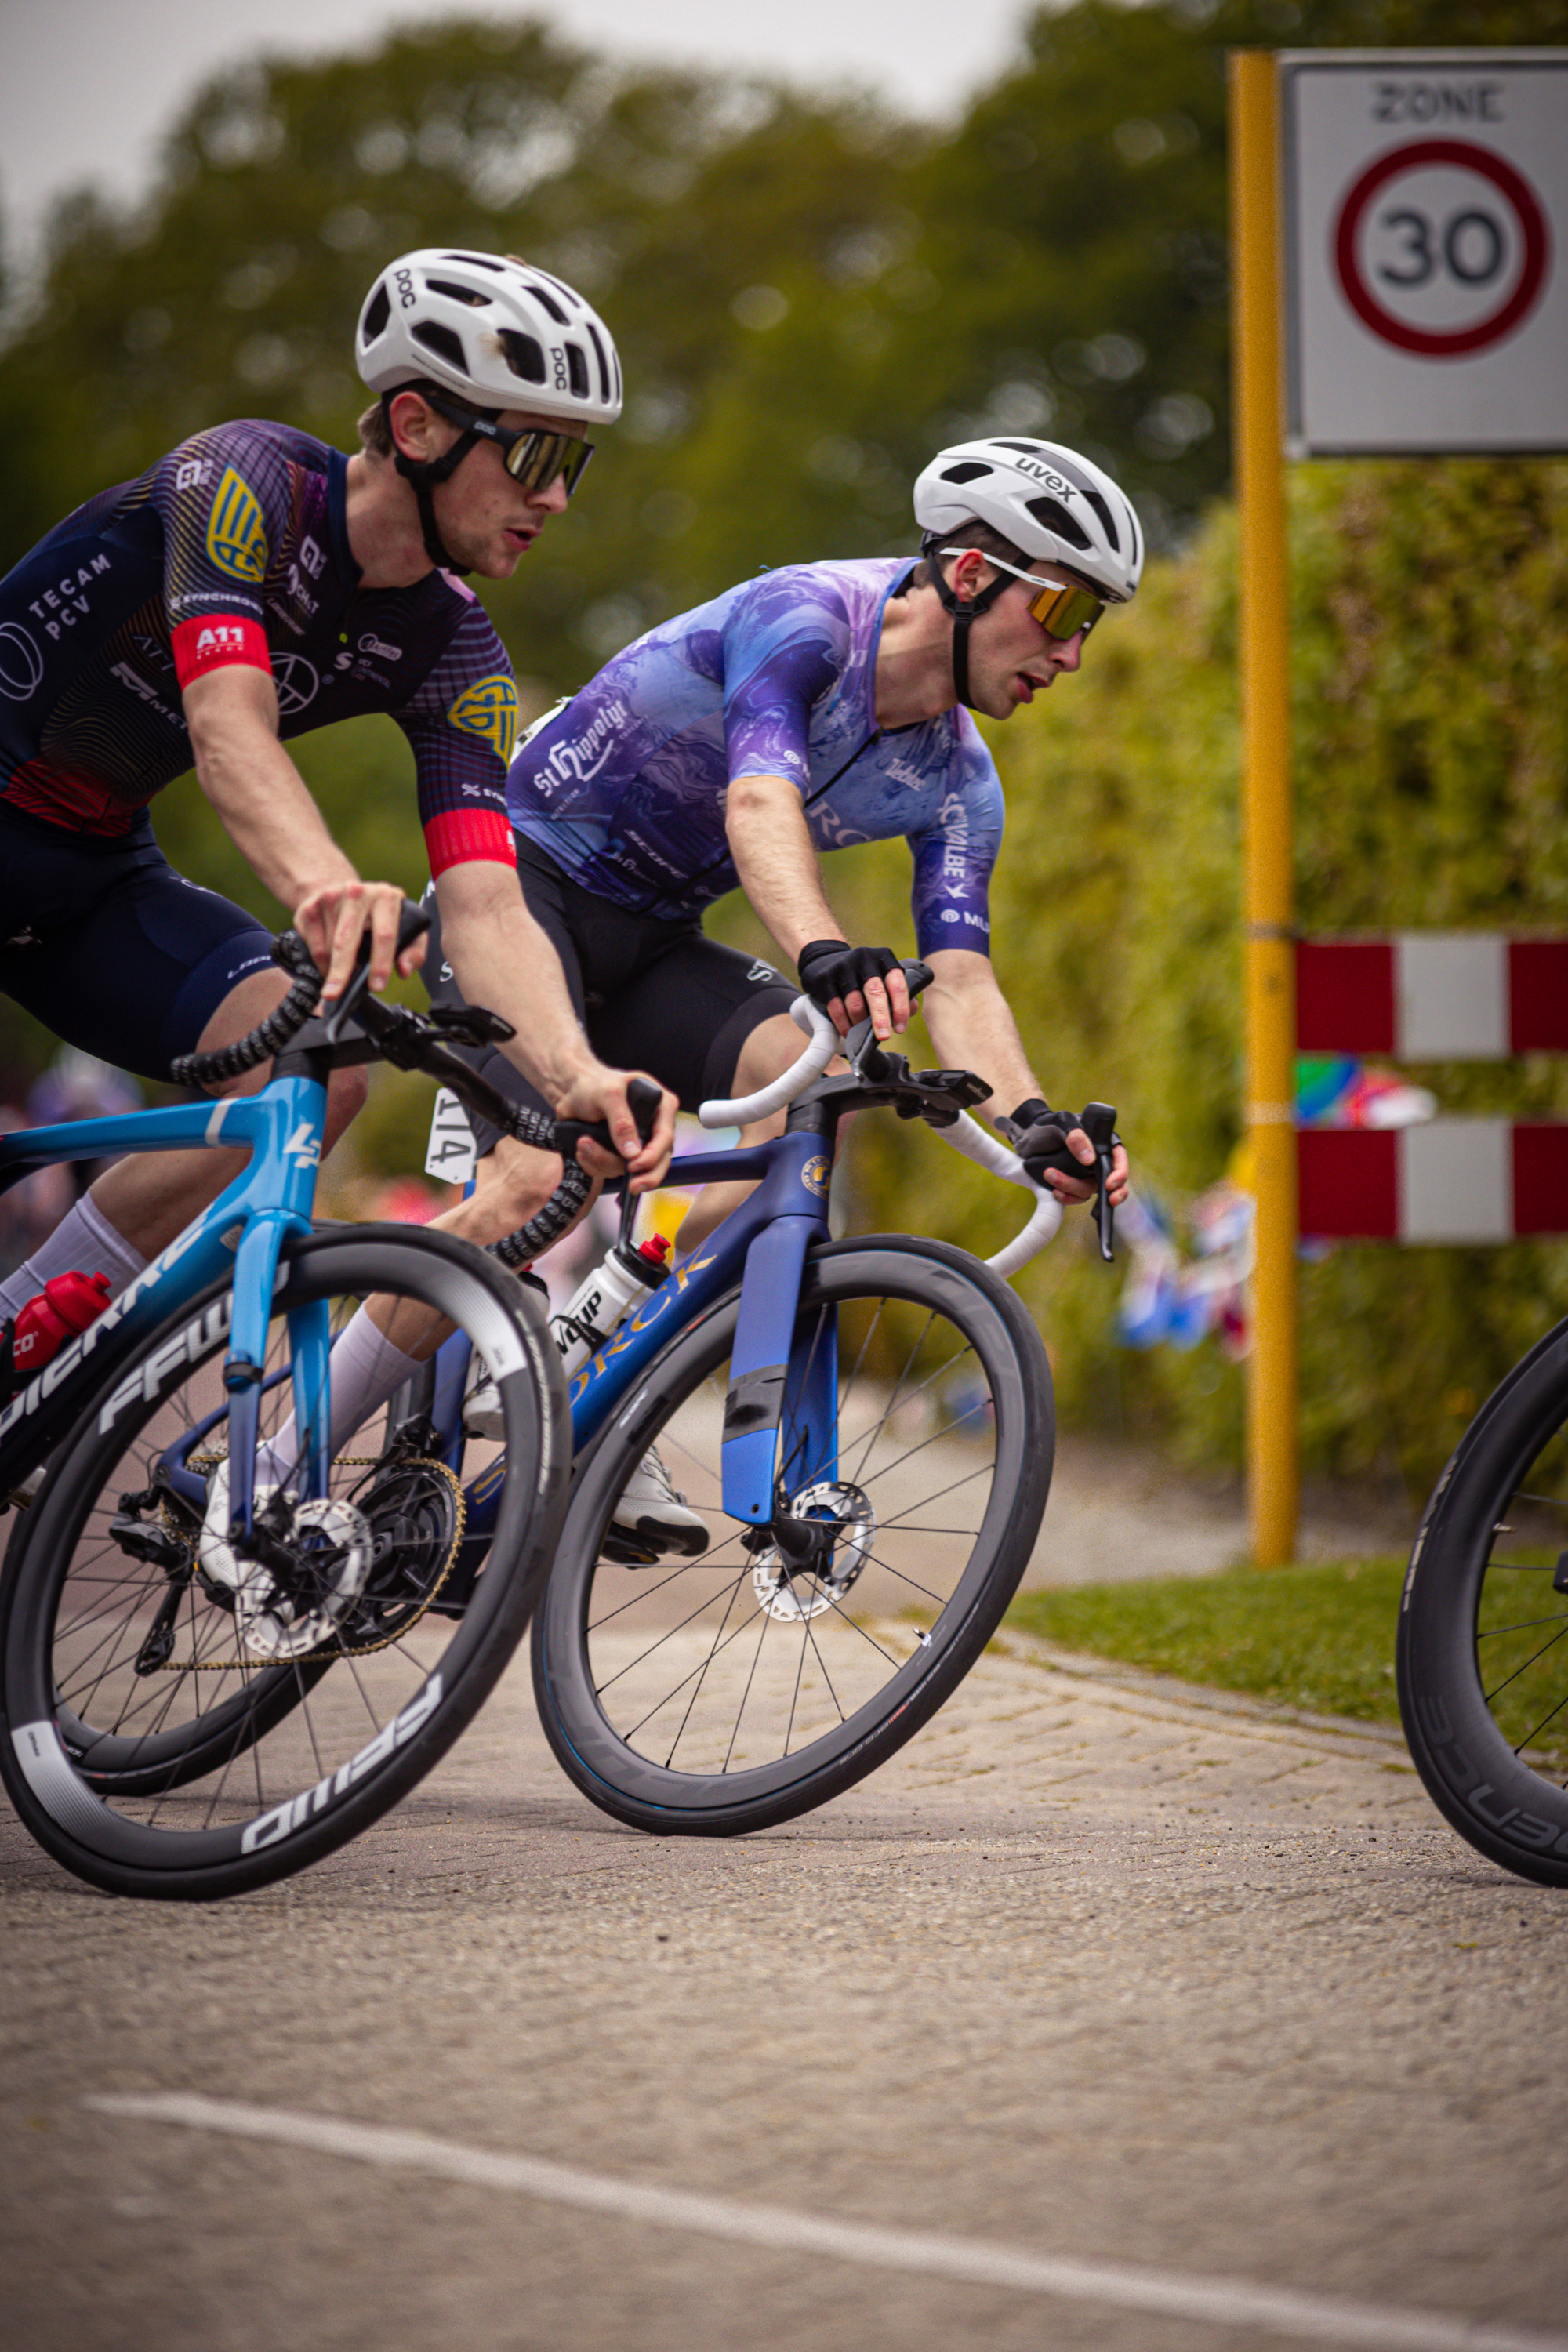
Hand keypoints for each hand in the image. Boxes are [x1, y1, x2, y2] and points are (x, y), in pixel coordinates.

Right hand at [295, 879, 426, 1002]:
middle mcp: (357, 893)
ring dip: (333, 969)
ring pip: (328, 948)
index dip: (380, 963)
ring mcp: (330, 898)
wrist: (345, 892)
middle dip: (341, 972)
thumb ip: (414, 951)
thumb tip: (404, 970)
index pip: (384, 934)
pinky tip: (330, 962)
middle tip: (335, 994)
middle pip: (346, 941)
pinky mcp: (310, 908)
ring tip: (342, 974)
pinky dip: (321, 963)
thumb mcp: (406, 928)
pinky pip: (314, 947)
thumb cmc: (378, 916)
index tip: (376, 986)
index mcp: (386, 897)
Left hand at [555, 1065, 676, 1192]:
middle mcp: (653, 1126)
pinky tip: (584, 1150)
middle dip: (643, 1175)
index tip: (634, 1165)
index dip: (653, 1155)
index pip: (665, 1137)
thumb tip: (632, 1152)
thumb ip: (621, 1121)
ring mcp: (637, 1143)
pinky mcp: (620, 1154)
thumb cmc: (593, 1083)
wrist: (570, 1091)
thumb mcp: (608, 1094)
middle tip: (632, 1186)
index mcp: (660, 1106)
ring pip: (632, 1170)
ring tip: (584, 1145)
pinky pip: (613, 1170)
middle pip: (658, 1161)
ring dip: (604, 1163)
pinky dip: (596, 1165)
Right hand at [796, 939, 910, 1040]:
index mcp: (884, 958)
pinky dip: (843, 1024)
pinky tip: (848, 1032)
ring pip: (855, 1003)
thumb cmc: (861, 974)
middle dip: (881, 1018)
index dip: (900, 1008)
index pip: (897, 984)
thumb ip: (899, 992)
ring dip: (860, 1024)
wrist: (825, 959)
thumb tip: (911, 1011)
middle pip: (875, 992)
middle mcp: (864, 959)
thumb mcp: (883, 975)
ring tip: (861, 1032)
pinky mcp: (825, 978)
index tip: (900, 1028)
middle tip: (884, 1036)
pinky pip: (836, 1008)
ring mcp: (843, 967)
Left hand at [997, 1100, 1129, 1207]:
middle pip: (1108, 1179)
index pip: (1118, 1158)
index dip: (1120, 1173)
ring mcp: (1085, 1174)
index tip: (1110, 1184)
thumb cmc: (1047, 1125)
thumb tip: (1090, 1159)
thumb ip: (1075, 1136)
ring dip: (1074, 1190)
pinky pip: (1076, 1197)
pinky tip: (1055, 1192)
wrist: (1026, 1137)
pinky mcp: (1072, 1184)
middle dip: (1110, 1192)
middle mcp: (1097, 1159)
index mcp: (1102, 1142)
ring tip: (1051, 1177)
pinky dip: (1068, 1198)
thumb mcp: (1061, 1124)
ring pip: (1090, 1191)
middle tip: (1108, 1200)